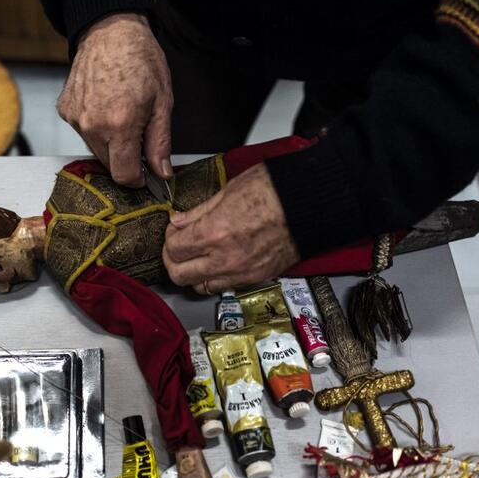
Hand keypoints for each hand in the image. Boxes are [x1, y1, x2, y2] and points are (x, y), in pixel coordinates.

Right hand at [57, 13, 172, 186]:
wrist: (110, 31)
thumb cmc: (140, 60)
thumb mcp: (162, 103)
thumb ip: (160, 144)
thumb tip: (162, 173)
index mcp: (119, 125)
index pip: (123, 175)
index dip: (137, 179)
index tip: (145, 174)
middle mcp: (92, 125)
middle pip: (109, 165)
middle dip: (125, 158)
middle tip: (138, 135)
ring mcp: (75, 118)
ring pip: (96, 150)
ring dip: (110, 143)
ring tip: (121, 115)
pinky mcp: (65, 111)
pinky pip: (83, 132)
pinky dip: (96, 127)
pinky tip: (105, 106)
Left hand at [163, 163, 299, 292]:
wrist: (309, 204)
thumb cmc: (276, 190)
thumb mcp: (228, 191)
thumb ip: (199, 212)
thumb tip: (179, 222)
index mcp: (214, 233)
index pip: (173, 250)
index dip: (169, 239)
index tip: (174, 232)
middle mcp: (225, 258)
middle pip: (179, 275)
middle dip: (173, 261)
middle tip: (178, 248)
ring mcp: (241, 272)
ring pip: (200, 287)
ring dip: (193, 274)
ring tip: (197, 257)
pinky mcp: (256, 278)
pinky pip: (224, 287)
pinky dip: (215, 278)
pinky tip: (218, 262)